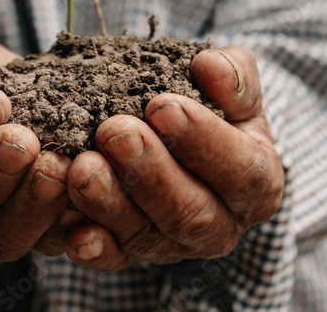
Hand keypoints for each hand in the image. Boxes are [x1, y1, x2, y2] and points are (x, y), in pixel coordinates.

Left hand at [63, 45, 283, 270]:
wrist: (176, 137)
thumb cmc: (210, 107)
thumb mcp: (231, 85)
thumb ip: (232, 75)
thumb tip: (210, 68)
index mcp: (256, 185)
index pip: (240, 171)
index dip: (203, 142)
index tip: (163, 106)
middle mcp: (219, 227)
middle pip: (190, 213)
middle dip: (149, 173)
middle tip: (115, 132)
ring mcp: (172, 246)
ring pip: (144, 236)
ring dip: (109, 203)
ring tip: (81, 166)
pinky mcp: (130, 255)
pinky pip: (110, 258)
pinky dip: (90, 244)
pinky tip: (70, 227)